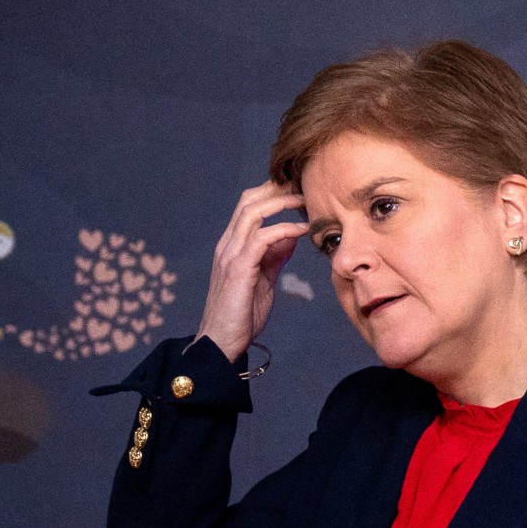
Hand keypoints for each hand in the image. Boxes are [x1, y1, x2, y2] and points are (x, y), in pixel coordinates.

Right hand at [197, 181, 308, 361]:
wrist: (221, 342)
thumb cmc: (241, 315)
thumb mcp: (263, 279)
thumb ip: (275, 257)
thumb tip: (291, 236)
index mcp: (232, 246)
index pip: (249, 206)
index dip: (273, 193)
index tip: (299, 188)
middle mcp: (228, 245)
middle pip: (249, 200)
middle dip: (277, 188)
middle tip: (304, 185)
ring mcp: (230, 255)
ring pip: (253, 212)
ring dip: (282, 202)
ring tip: (305, 199)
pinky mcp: (238, 268)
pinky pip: (261, 238)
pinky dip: (284, 229)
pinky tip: (302, 230)